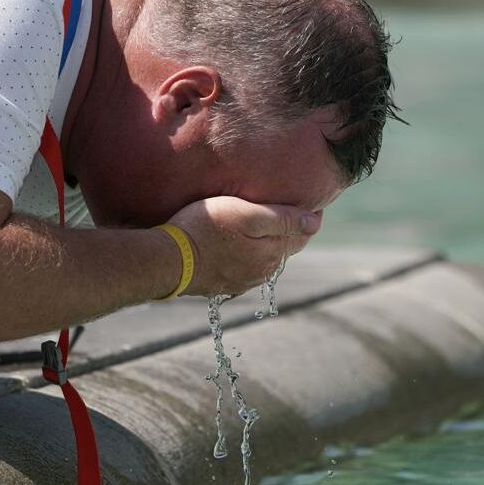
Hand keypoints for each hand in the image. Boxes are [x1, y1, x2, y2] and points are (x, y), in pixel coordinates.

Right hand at [166, 196, 320, 296]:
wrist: (168, 260)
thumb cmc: (205, 229)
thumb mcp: (246, 215)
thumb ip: (282, 219)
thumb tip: (315, 222)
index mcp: (272, 253)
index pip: (302, 235)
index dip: (308, 216)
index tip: (309, 200)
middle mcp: (262, 272)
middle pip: (284, 247)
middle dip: (289, 229)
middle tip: (286, 207)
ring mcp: (242, 281)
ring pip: (265, 259)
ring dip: (268, 243)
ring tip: (261, 223)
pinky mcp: (223, 284)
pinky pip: (245, 268)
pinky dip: (248, 254)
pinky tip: (239, 244)